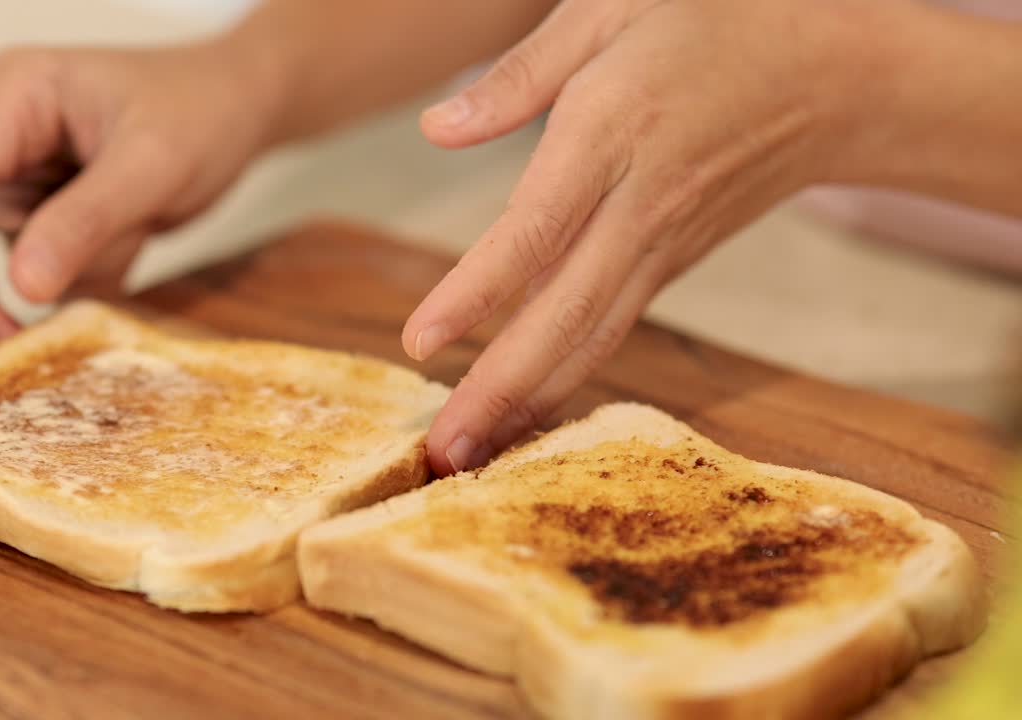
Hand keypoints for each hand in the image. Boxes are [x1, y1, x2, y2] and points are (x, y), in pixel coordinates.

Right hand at [0, 42, 277, 344]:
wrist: (238, 109)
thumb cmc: (201, 111)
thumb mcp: (150, 166)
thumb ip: (85, 221)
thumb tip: (24, 284)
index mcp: (13, 92)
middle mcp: (2, 128)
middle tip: (16, 341)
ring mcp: (22, 170)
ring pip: (11, 254)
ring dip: (75, 267)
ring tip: (136, 230)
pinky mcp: (47, 206)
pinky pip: (48, 263)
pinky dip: (92, 268)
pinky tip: (135, 236)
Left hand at [403, 0, 905, 472]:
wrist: (831, 73)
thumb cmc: (714, 21)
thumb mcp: (610, 9)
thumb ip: (519, 74)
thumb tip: (437, 127)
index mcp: (615, 131)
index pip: (536, 230)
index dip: (477, 292)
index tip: (420, 342)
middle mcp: (641, 204)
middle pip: (566, 314)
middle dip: (500, 387)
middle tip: (442, 453)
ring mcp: (663, 245)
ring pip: (593, 338)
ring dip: (529, 403)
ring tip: (469, 456)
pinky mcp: (671, 265)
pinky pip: (612, 329)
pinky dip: (566, 378)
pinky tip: (522, 411)